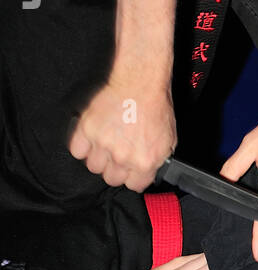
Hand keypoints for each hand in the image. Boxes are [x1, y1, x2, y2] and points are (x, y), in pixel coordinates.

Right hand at [68, 76, 175, 192]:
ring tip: (106, 143)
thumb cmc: (155, 107)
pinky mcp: (87, 130)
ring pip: (93, 167)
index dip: (133, 177)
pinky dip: (82, 147)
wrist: (140, 83)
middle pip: (111, 179)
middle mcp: (122, 157)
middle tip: (119, 154)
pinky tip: (92, 138)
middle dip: (116, 169)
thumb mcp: (168, 140)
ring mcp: (102, 144)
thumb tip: (149, 171)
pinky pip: (77, 151)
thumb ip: (157, 160)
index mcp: (144, 162)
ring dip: (99, 158)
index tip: (132, 170)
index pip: (134, 185)